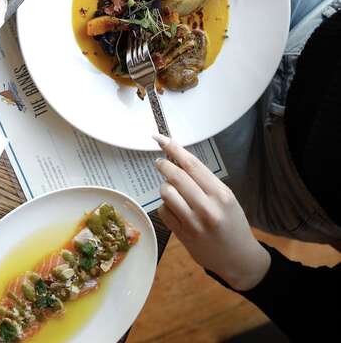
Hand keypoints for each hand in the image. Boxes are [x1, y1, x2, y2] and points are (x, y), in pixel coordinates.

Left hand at [154, 135, 269, 290]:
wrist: (239, 258)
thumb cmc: (232, 224)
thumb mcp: (226, 199)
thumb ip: (204, 182)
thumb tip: (177, 159)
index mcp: (221, 195)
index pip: (192, 165)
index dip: (174, 149)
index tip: (160, 139)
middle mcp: (208, 208)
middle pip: (176, 177)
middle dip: (163, 165)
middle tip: (160, 162)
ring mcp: (194, 223)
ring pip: (166, 193)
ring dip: (165, 188)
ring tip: (172, 190)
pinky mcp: (182, 235)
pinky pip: (163, 211)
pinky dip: (165, 206)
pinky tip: (175, 210)